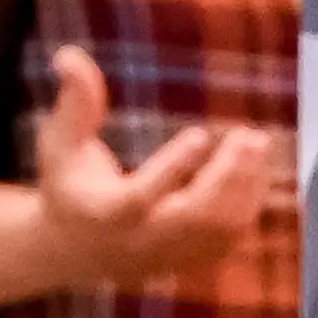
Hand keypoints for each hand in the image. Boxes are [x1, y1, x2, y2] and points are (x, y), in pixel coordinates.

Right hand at [30, 48, 275, 288]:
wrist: (73, 249)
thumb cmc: (68, 183)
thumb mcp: (60, 143)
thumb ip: (74, 103)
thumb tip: (69, 55)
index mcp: (105, 212)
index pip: (140, 196)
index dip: (173, 168)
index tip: (200, 134)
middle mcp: (140, 240)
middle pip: (192, 217)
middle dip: (226, 177)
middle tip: (248, 136)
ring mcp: (166, 256)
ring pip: (217, 230)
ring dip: (245, 188)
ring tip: (257, 144)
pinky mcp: (186, 262)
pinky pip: (227, 240)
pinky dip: (246, 204)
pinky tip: (254, 168)